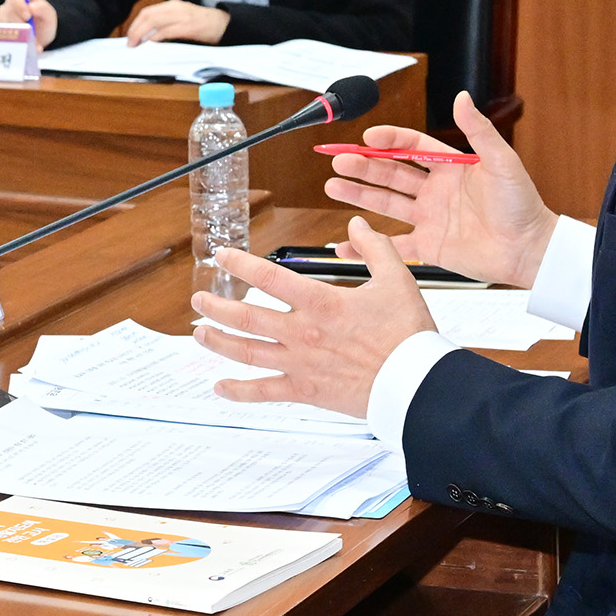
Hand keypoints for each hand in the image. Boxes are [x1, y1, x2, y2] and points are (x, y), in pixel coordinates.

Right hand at [0, 0, 57, 45]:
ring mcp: (1, 18)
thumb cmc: (44, 22)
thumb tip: (31, 7)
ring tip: (30, 39)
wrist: (40, 38)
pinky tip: (23, 44)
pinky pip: (2, 36)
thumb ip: (43, 8)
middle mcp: (7, 5)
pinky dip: (14, 42)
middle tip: (31, 32)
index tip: (28, 15)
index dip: (19, 3)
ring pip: (4, 25)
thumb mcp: (49, 14)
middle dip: (20, 23)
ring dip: (18, 34)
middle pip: (8, 11)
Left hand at [125, 0, 228, 43]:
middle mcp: (175, 8)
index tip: (130, 35)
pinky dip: (155, 38)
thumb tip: (147, 35)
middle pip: (147, 16)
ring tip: (136, 45)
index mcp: (173, 5)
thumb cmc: (202, 23)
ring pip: (154, 22)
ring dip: (141, 34)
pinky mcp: (188, 27)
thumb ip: (166, 23)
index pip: (148, 12)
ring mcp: (182, 17)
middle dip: (135, 29)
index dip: (135, 24)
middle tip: (130, 42)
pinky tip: (150, 44)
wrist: (223, 24)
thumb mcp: (181, 18)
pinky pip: (166, 31)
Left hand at [192, 218, 434, 418]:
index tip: (221, 255)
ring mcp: (300, 364)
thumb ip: (375, 248)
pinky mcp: (306, 390)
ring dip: (219, 342)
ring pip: (248, 353)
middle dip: (218, 307)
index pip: (270, 278)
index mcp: (321, 303)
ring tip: (199, 332)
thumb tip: (356, 224)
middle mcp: (303, 333)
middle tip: (198, 299)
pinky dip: (239, 391)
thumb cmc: (409, 334)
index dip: (241, 264)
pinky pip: (265, 392)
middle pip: (248, 317)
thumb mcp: (398, 280)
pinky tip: (219, 387)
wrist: (418, 384)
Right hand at [320, 90, 554, 286]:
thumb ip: (478, 130)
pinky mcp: (430, 246)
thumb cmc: (522, 204)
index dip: (390, 140)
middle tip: (338, 160)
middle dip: (363, 166)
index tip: (368, 137)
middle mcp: (436, 191)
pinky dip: (369, 244)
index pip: (412, 147)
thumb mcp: (502, 161)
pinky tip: (346, 241)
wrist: (531, 249)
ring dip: (359, 195)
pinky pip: (394, 245)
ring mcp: (430, 218)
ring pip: (386, 203)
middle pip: (391, 173)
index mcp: (452, 168)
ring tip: (332, 186)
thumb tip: (461, 97)